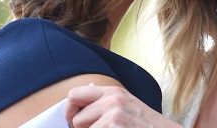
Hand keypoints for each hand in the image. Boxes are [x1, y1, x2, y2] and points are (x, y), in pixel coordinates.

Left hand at [65, 85, 181, 127]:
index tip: (74, 122)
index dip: (70, 111)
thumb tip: (76, 113)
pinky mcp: (114, 127)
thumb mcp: (127, 108)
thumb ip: (105, 105)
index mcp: (114, 92)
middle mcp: (112, 100)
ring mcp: (114, 115)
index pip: (75, 95)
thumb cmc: (146, 127)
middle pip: (75, 117)